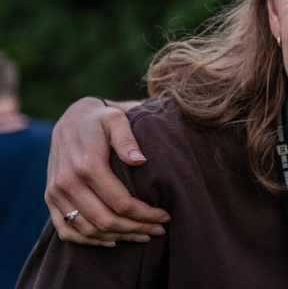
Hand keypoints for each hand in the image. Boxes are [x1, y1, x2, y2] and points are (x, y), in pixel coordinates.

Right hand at [45, 97, 169, 245]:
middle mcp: (67, 183)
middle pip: (105, 220)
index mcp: (87, 166)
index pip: (120, 203)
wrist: (71, 119)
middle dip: (136, 228)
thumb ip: (127, 139)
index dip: (145, 214)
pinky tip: (112, 240)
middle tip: (159, 229)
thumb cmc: (100, 119)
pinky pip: (66, 231)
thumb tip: (140, 161)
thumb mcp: (116, 119)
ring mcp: (55, 193)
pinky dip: (89, 241)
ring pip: (88, 230)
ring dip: (117, 237)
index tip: (165, 215)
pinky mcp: (50, 199)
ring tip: (143, 235)